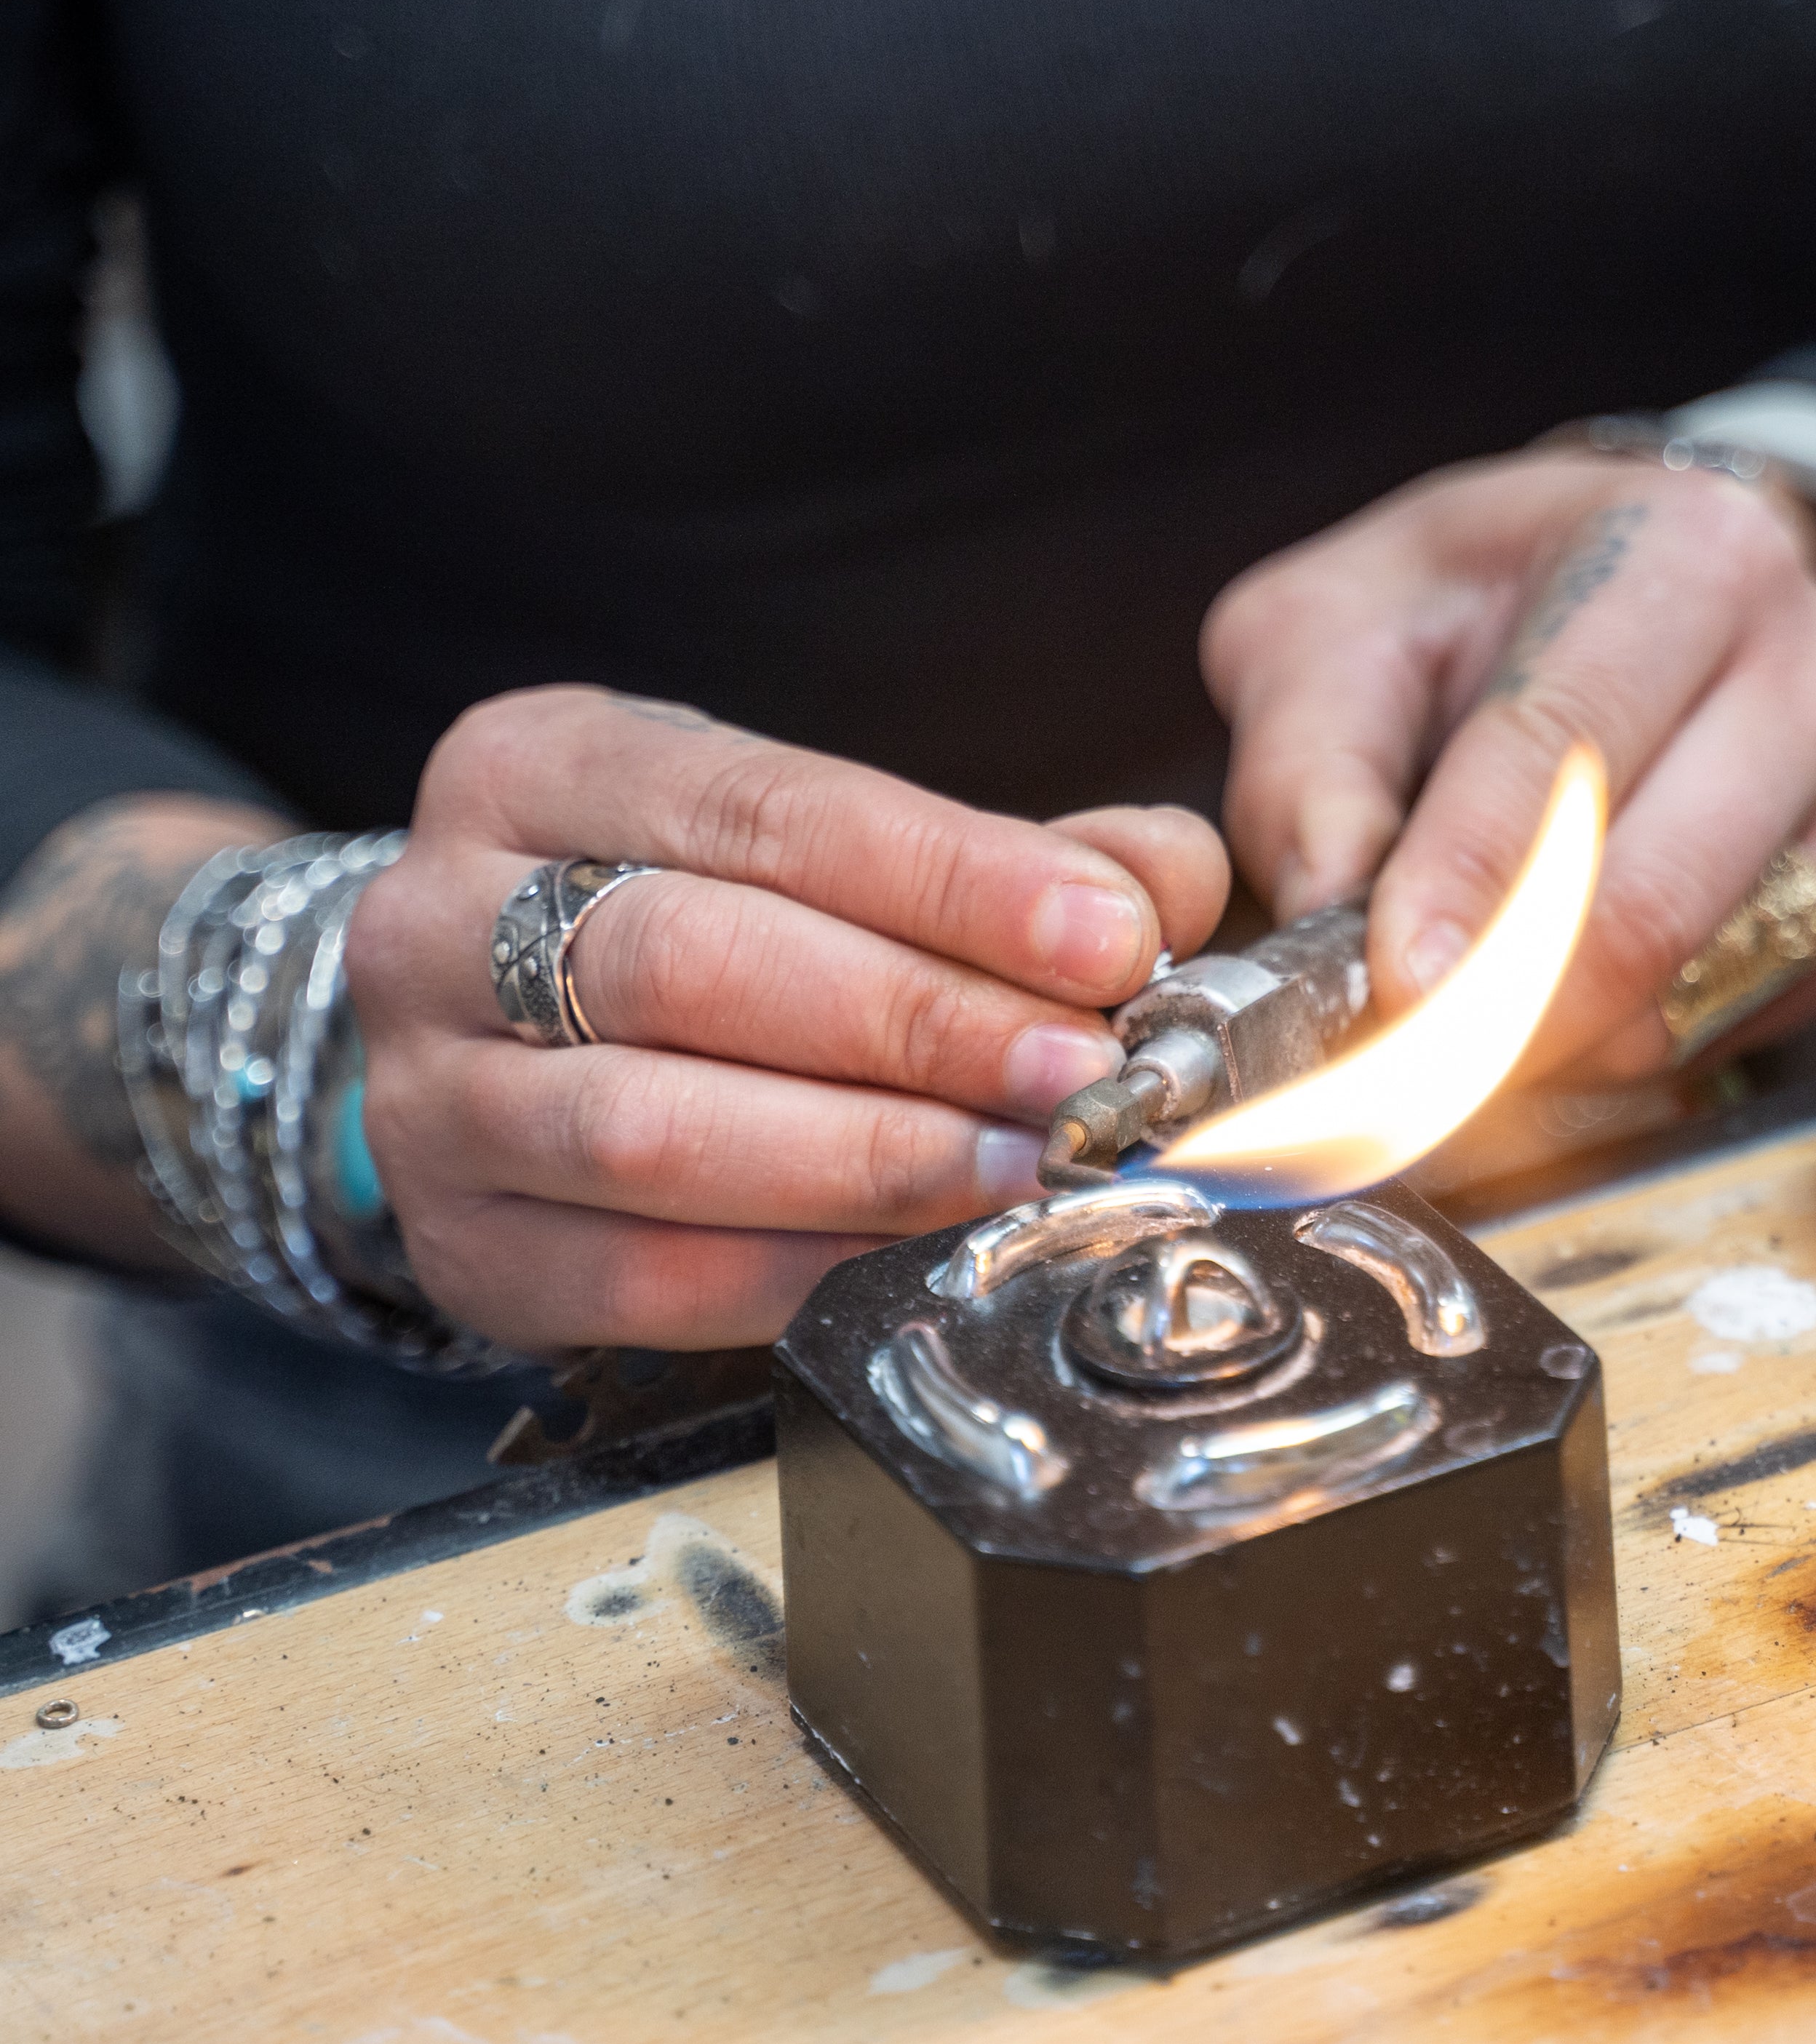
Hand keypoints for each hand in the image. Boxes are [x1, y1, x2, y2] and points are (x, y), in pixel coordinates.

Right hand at [346, 687, 1227, 1351]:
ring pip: (652, 1129)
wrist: (481, 1037)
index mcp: (542, 767)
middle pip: (695, 965)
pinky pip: (639, 1277)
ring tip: (1021, 1167)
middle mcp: (444, 918)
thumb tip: (1160, 880)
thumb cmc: (683, 918)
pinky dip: (798, 1272)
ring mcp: (427, 1093)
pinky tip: (916, 1253)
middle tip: (1082, 1077)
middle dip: (918, 1025)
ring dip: (867, 1159)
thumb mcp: (805, 839)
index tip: (1107, 936)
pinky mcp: (461, 1242)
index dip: (948, 880)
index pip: (763, 810)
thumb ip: (986, 858)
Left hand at [1202, 447, 1815, 1081]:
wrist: (1602, 596)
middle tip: (1400, 1057)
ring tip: (1454, 1031)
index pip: (1564, 748)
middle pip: (1654, 895)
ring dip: (1563, 1043)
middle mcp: (1803, 671)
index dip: (1470, 882)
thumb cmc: (1459, 612)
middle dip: (1512, 1004)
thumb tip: (1325, 905)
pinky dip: (1626, 1055)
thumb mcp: (1333, 629)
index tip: (1396, 981)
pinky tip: (1546, 1018)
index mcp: (1683, 556)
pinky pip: (1738, 1024)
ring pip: (1703, 982)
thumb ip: (1310, 762)